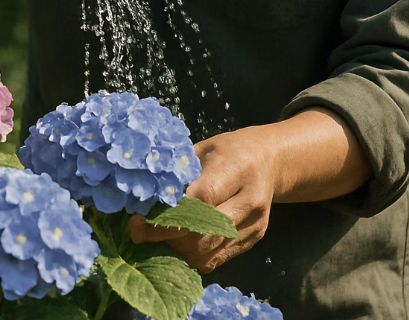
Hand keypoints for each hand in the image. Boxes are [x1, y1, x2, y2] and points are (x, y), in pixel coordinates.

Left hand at [129, 126, 276, 273]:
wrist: (270, 161)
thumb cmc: (230, 149)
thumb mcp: (204, 148)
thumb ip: (180, 170)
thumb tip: (146, 192)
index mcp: (237, 169)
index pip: (200, 200)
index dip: (167, 214)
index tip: (138, 219)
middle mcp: (250, 201)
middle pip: (202, 232)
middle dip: (165, 237)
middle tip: (139, 232)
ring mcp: (254, 225)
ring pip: (207, 251)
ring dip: (175, 250)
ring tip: (154, 239)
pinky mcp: (253, 240)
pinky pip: (215, 259)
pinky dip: (190, 256)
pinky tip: (174, 244)